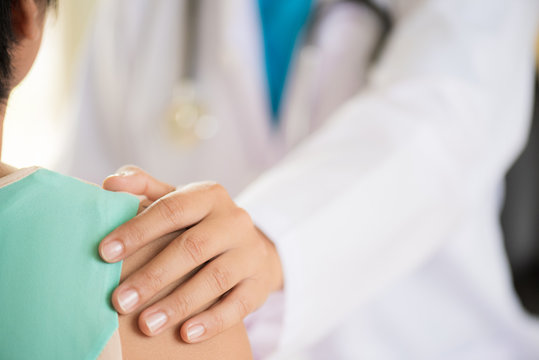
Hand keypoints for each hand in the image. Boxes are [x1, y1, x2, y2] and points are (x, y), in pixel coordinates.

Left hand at [99, 166, 282, 342]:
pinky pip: (239, 304)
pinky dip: (213, 321)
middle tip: (119, 301)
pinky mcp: (259, 283)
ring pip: (215, 278)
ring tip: (146, 324)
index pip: (172, 209)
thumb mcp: (176, 200)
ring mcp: (250, 252)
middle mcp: (234, 220)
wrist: (247, 247)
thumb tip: (110, 184)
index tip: (104, 253)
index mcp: (209, 195)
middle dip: (153, 275)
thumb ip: (143, 188)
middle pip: (193, 247)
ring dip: (179, 303)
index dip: (138, 231)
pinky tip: (187, 334)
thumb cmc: (198, 223)